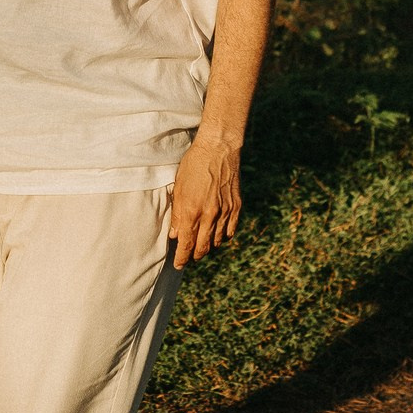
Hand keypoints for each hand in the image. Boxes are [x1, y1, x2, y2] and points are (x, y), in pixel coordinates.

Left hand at [169, 126, 243, 269]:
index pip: (186, 244)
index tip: (178, 264)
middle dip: (194, 256)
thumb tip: (175, 234)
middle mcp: (210, 215)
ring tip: (201, 246)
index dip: (182, 258)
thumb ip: (177, 214)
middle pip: (203, 247)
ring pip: (217, 241)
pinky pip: (230, 230)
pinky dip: (223, 236)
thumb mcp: (178, 188)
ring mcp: (225, 212)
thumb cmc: (193, 165)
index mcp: (192, 211)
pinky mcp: (237, 206)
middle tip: (188, 258)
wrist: (218, 148)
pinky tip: (217, 235)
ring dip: (208, 246)